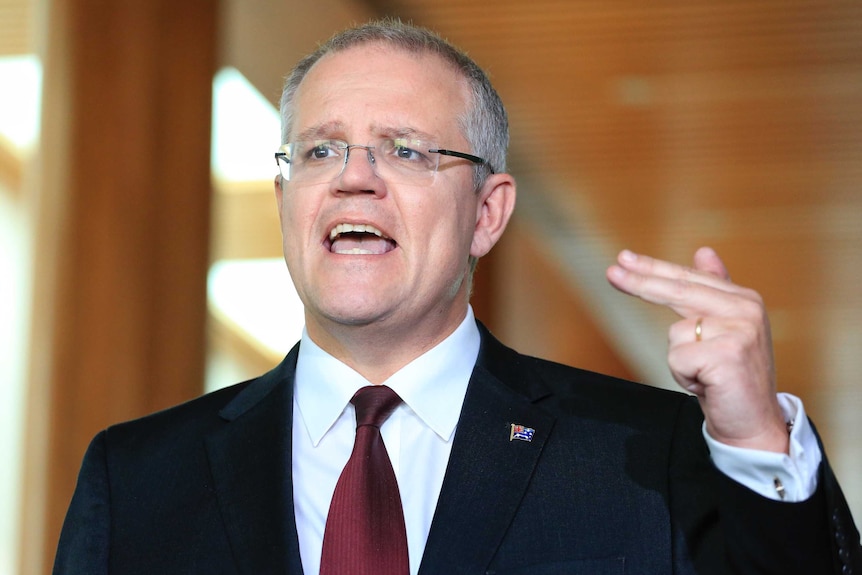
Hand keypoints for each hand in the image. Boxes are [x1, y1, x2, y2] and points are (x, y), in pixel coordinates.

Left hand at [606, 247, 788, 452]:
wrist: (754, 424)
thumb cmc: (732, 377)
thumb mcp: (723, 329)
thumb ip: (714, 291)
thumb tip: (703, 250)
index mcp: (743, 299)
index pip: (688, 278)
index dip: (653, 268)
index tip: (623, 258)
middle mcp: (745, 310)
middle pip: (678, 291)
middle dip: (641, 283)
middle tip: (611, 272)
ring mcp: (739, 331)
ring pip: (674, 334)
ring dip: (680, 360)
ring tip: (705, 374)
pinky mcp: (728, 355)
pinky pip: (677, 358)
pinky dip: (684, 376)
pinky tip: (707, 384)